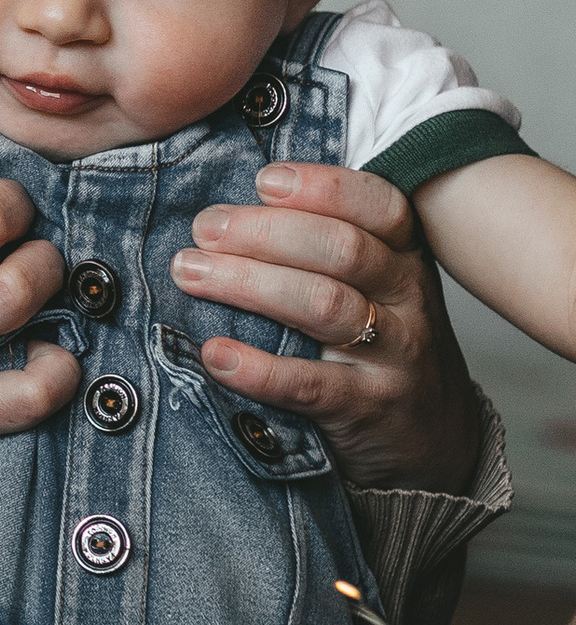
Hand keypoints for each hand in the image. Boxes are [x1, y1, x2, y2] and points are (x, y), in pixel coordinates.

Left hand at [169, 161, 484, 493]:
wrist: (433, 444)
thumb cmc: (382, 348)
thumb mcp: (377, 288)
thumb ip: (325, 247)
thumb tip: (230, 210)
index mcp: (405, 257)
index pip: (380, 206)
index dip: (323, 186)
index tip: (263, 180)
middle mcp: (407, 300)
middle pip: (343, 249)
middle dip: (266, 231)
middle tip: (204, 228)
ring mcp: (394, 357)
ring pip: (324, 306)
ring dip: (249, 284)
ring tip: (190, 274)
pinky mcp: (369, 409)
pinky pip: (310, 385)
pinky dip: (257, 369)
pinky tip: (214, 354)